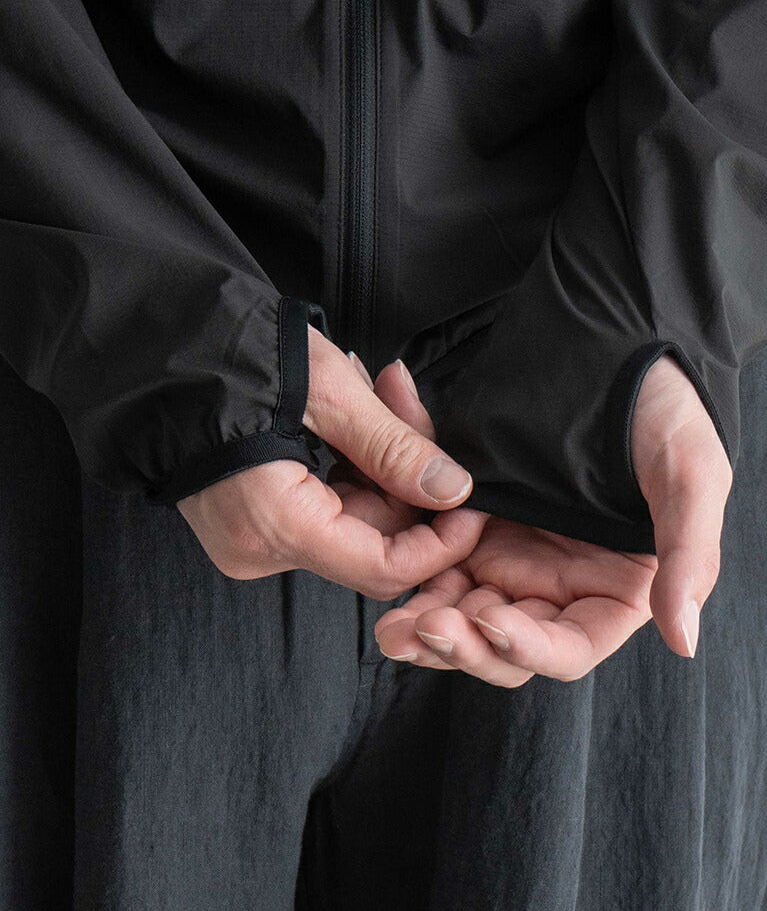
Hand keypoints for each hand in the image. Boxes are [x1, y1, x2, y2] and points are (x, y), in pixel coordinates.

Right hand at [177, 328, 486, 596]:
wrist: (151, 341)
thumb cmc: (227, 354)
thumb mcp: (328, 391)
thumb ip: (395, 448)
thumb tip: (455, 491)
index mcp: (275, 526)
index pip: (383, 569)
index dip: (440, 543)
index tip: (471, 503)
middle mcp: (260, 549)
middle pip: (373, 539)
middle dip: (408, 477)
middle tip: (409, 401)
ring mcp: (253, 539)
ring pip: (355, 520)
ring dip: (381, 460)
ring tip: (379, 387)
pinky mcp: (253, 520)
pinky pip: (325, 507)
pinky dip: (351, 464)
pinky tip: (354, 409)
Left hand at [373, 353, 732, 684]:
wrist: (616, 338)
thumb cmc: (666, 408)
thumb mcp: (692, 475)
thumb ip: (690, 557)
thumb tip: (685, 641)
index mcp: (612, 591)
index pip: (568, 649)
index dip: (530, 648)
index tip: (491, 624)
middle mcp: (558, 587)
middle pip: (504, 646)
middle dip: (462, 647)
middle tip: (423, 626)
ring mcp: (510, 558)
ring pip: (460, 617)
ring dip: (426, 626)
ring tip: (392, 627)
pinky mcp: (469, 524)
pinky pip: (431, 561)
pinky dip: (407, 574)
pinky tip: (382, 573)